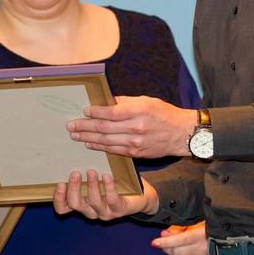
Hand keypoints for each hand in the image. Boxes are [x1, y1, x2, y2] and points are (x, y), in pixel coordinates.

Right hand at [52, 170, 157, 220]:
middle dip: (73, 189)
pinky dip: (108, 187)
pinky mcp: (119, 210)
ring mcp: (105, 212)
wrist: (141, 195)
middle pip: (74, 205)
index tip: (59, 182)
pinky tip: (107, 176)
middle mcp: (90, 210)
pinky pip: (111, 200)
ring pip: (92, 202)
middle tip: (75, 173)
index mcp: (82, 203)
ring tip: (92, 171)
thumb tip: (75, 142)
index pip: (63, 207)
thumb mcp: (97, 176)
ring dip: (91, 186)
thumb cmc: (115, 182)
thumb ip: (84, 168)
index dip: (58, 198)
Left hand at [66, 96, 197, 157]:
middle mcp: (136, 127)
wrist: (182, 134)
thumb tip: (106, 103)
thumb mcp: (147, 101)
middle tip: (71, 126)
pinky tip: (90, 144)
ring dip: (88, 138)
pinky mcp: (136, 153)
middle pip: (104, 128)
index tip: (84, 111)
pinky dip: (100, 147)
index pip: (110, 112)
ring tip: (76, 136)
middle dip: (85, 127)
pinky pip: (114, 150)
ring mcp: (136, 143)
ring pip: (106, 141)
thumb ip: (126, 102)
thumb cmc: (164, 114)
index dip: (95, 112)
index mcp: (139, 111)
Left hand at [152, 222, 207, 254]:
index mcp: (201, 235)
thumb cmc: (204, 232)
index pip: (181, 239)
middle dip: (166, 247)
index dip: (166, 242)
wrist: (220, 243)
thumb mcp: (193, 226)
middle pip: (176, 251)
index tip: (154, 243)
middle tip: (165, 244)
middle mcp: (202, 249)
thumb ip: (177, 229)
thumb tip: (163, 234)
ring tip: (178, 250)